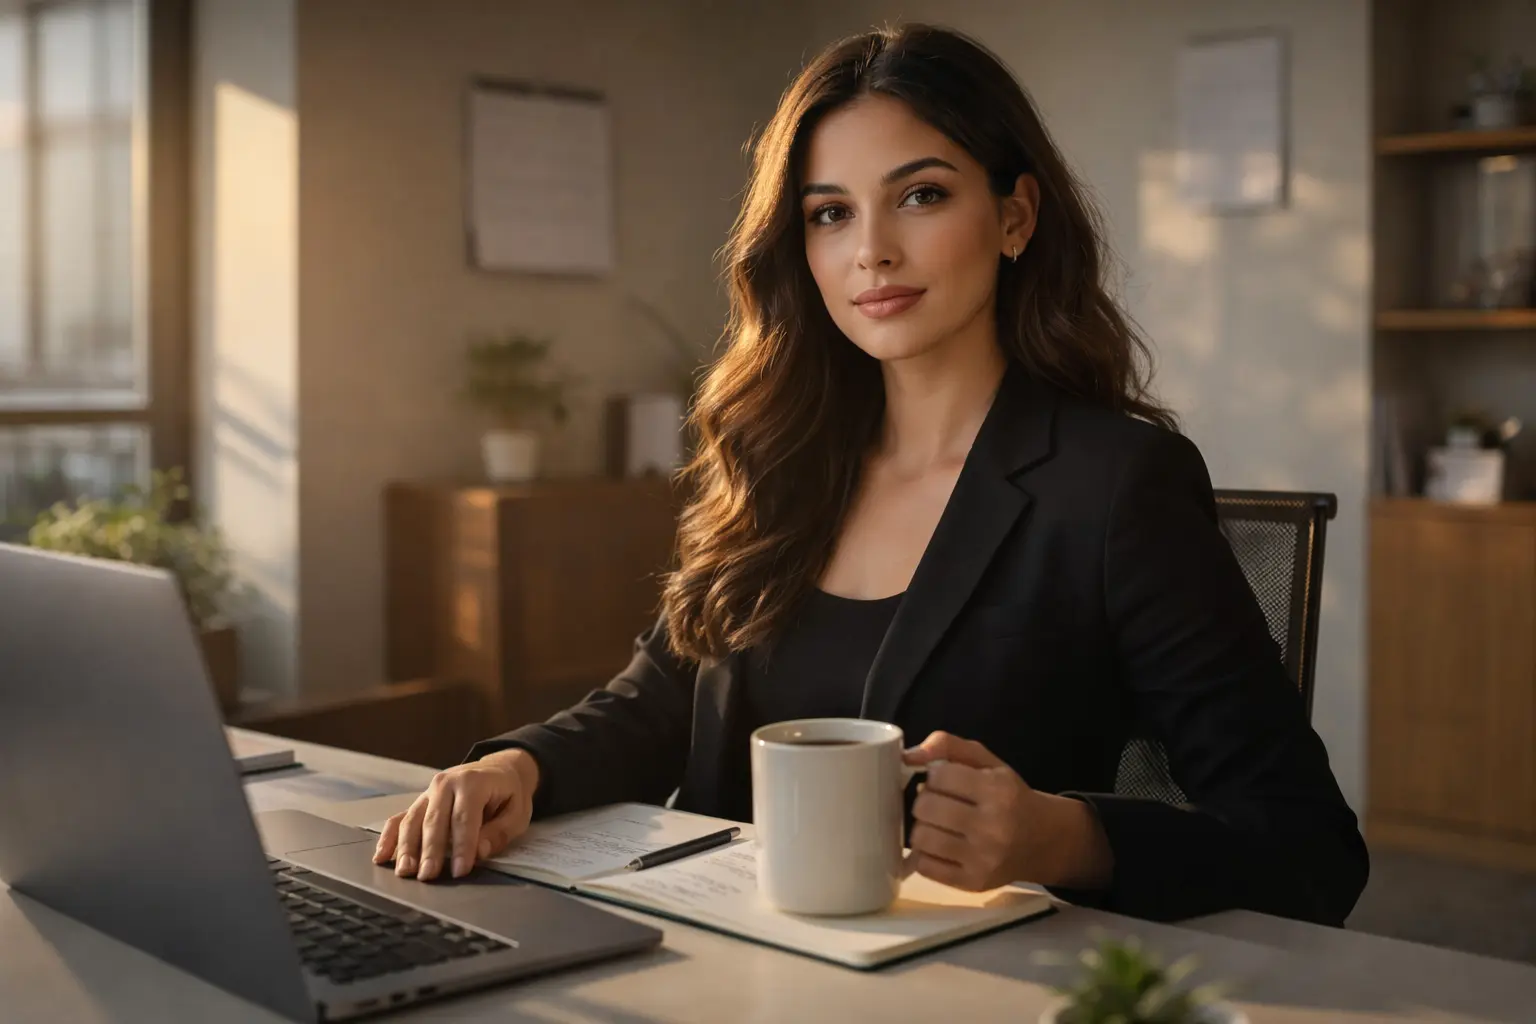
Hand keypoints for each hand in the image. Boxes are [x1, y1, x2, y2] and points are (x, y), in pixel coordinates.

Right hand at [372, 748, 540, 880]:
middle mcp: (446, 783)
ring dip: (407, 847)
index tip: (460, 870)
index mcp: (473, 782)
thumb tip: (480, 851)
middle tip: (428, 876)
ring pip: (412, 820)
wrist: (499, 770)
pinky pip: (399, 819)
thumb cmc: (508, 793)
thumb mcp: (518, 812)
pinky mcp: (419, 802)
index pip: (464, 818)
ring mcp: (428, 792)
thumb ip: (500, 832)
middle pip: (435, 820)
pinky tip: (381, 856)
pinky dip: (388, 837)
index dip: (462, 846)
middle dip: (431, 850)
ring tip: (404, 871)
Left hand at [903, 731, 1112, 890]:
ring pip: (921, 838)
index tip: (943, 781)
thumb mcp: (988, 762)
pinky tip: (940, 847)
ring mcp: (983, 859)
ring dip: (922, 828)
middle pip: (925, 807)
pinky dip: (925, 854)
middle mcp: (992, 826)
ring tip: (937, 825)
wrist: (1043, 841)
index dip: (934, 776)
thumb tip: (909, 755)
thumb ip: (948, 745)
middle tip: (937, 804)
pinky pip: (925, 867)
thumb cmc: (1009, 796)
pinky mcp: (973, 882)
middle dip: (925, 801)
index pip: (939, 776)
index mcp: (998, 790)